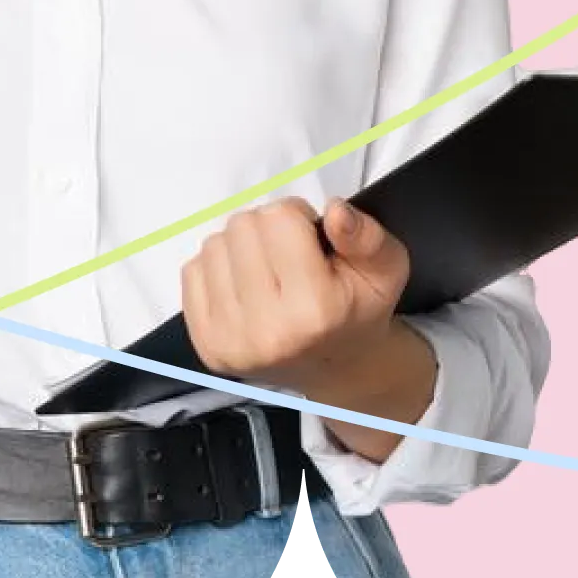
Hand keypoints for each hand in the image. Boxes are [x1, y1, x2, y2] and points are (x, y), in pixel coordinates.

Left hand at [180, 197, 410, 399]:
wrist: (333, 367)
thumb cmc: (355, 310)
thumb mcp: (385, 270)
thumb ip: (368, 236)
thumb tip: (336, 210)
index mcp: (315, 310)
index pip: (280, 217)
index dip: (297, 218)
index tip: (310, 243)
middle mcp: (267, 330)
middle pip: (243, 226)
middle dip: (266, 231)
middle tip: (287, 259)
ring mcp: (229, 340)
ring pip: (214, 244)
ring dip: (239, 248)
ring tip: (267, 273)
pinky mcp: (204, 342)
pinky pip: (191, 270)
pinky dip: (217, 270)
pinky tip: (244, 289)